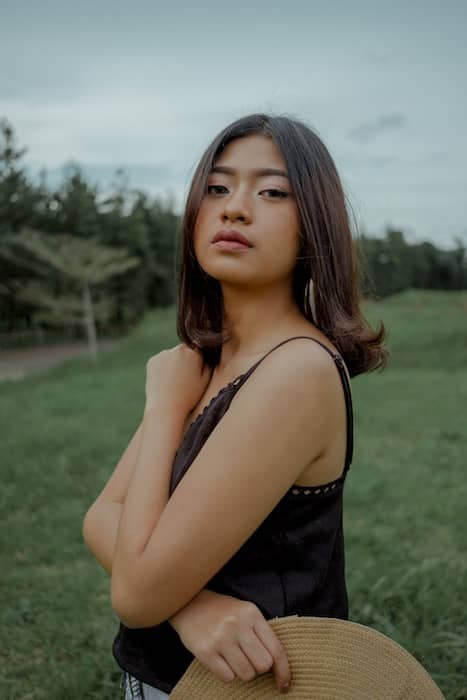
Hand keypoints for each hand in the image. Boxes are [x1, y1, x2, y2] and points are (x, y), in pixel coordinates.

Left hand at [144, 343, 211, 417]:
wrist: (165, 408)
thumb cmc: (189, 396)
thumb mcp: (206, 380)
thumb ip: (208, 363)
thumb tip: (206, 353)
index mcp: (193, 352)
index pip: (199, 351)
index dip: (198, 362)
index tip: (196, 373)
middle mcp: (177, 349)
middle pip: (185, 351)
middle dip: (186, 361)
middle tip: (185, 379)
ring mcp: (163, 354)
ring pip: (172, 356)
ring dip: (174, 364)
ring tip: (175, 382)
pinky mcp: (152, 361)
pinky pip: (161, 361)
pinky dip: (163, 368)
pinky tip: (165, 381)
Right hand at [169, 589, 290, 693]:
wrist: (189, 603)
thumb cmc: (222, 611)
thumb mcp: (245, 612)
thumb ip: (261, 632)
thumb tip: (278, 665)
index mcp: (251, 613)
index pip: (276, 649)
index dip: (284, 671)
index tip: (284, 685)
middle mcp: (237, 624)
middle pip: (263, 665)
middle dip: (258, 669)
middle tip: (248, 660)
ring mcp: (221, 637)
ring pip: (246, 674)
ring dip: (243, 672)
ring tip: (233, 659)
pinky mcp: (205, 650)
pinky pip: (227, 677)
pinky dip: (227, 674)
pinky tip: (220, 660)